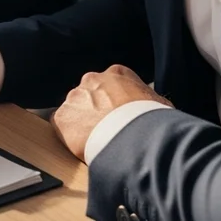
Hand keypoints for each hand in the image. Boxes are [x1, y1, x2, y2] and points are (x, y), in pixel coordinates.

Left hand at [52, 65, 172, 160]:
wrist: (134, 137)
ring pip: (75, 110)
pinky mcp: (62, 117)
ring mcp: (74, 97)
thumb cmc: (150, 121)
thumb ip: (148, 100)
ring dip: (83, 124)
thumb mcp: (159, 104)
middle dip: (96, 111)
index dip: (116, 103)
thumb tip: (151, 107)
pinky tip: (83, 146)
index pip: (112, 85)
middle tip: (107, 131)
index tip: (119, 117)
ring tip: (97, 142)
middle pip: (90, 96)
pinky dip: (69, 136)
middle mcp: (92, 80)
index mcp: (117, 73)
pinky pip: (61, 126)